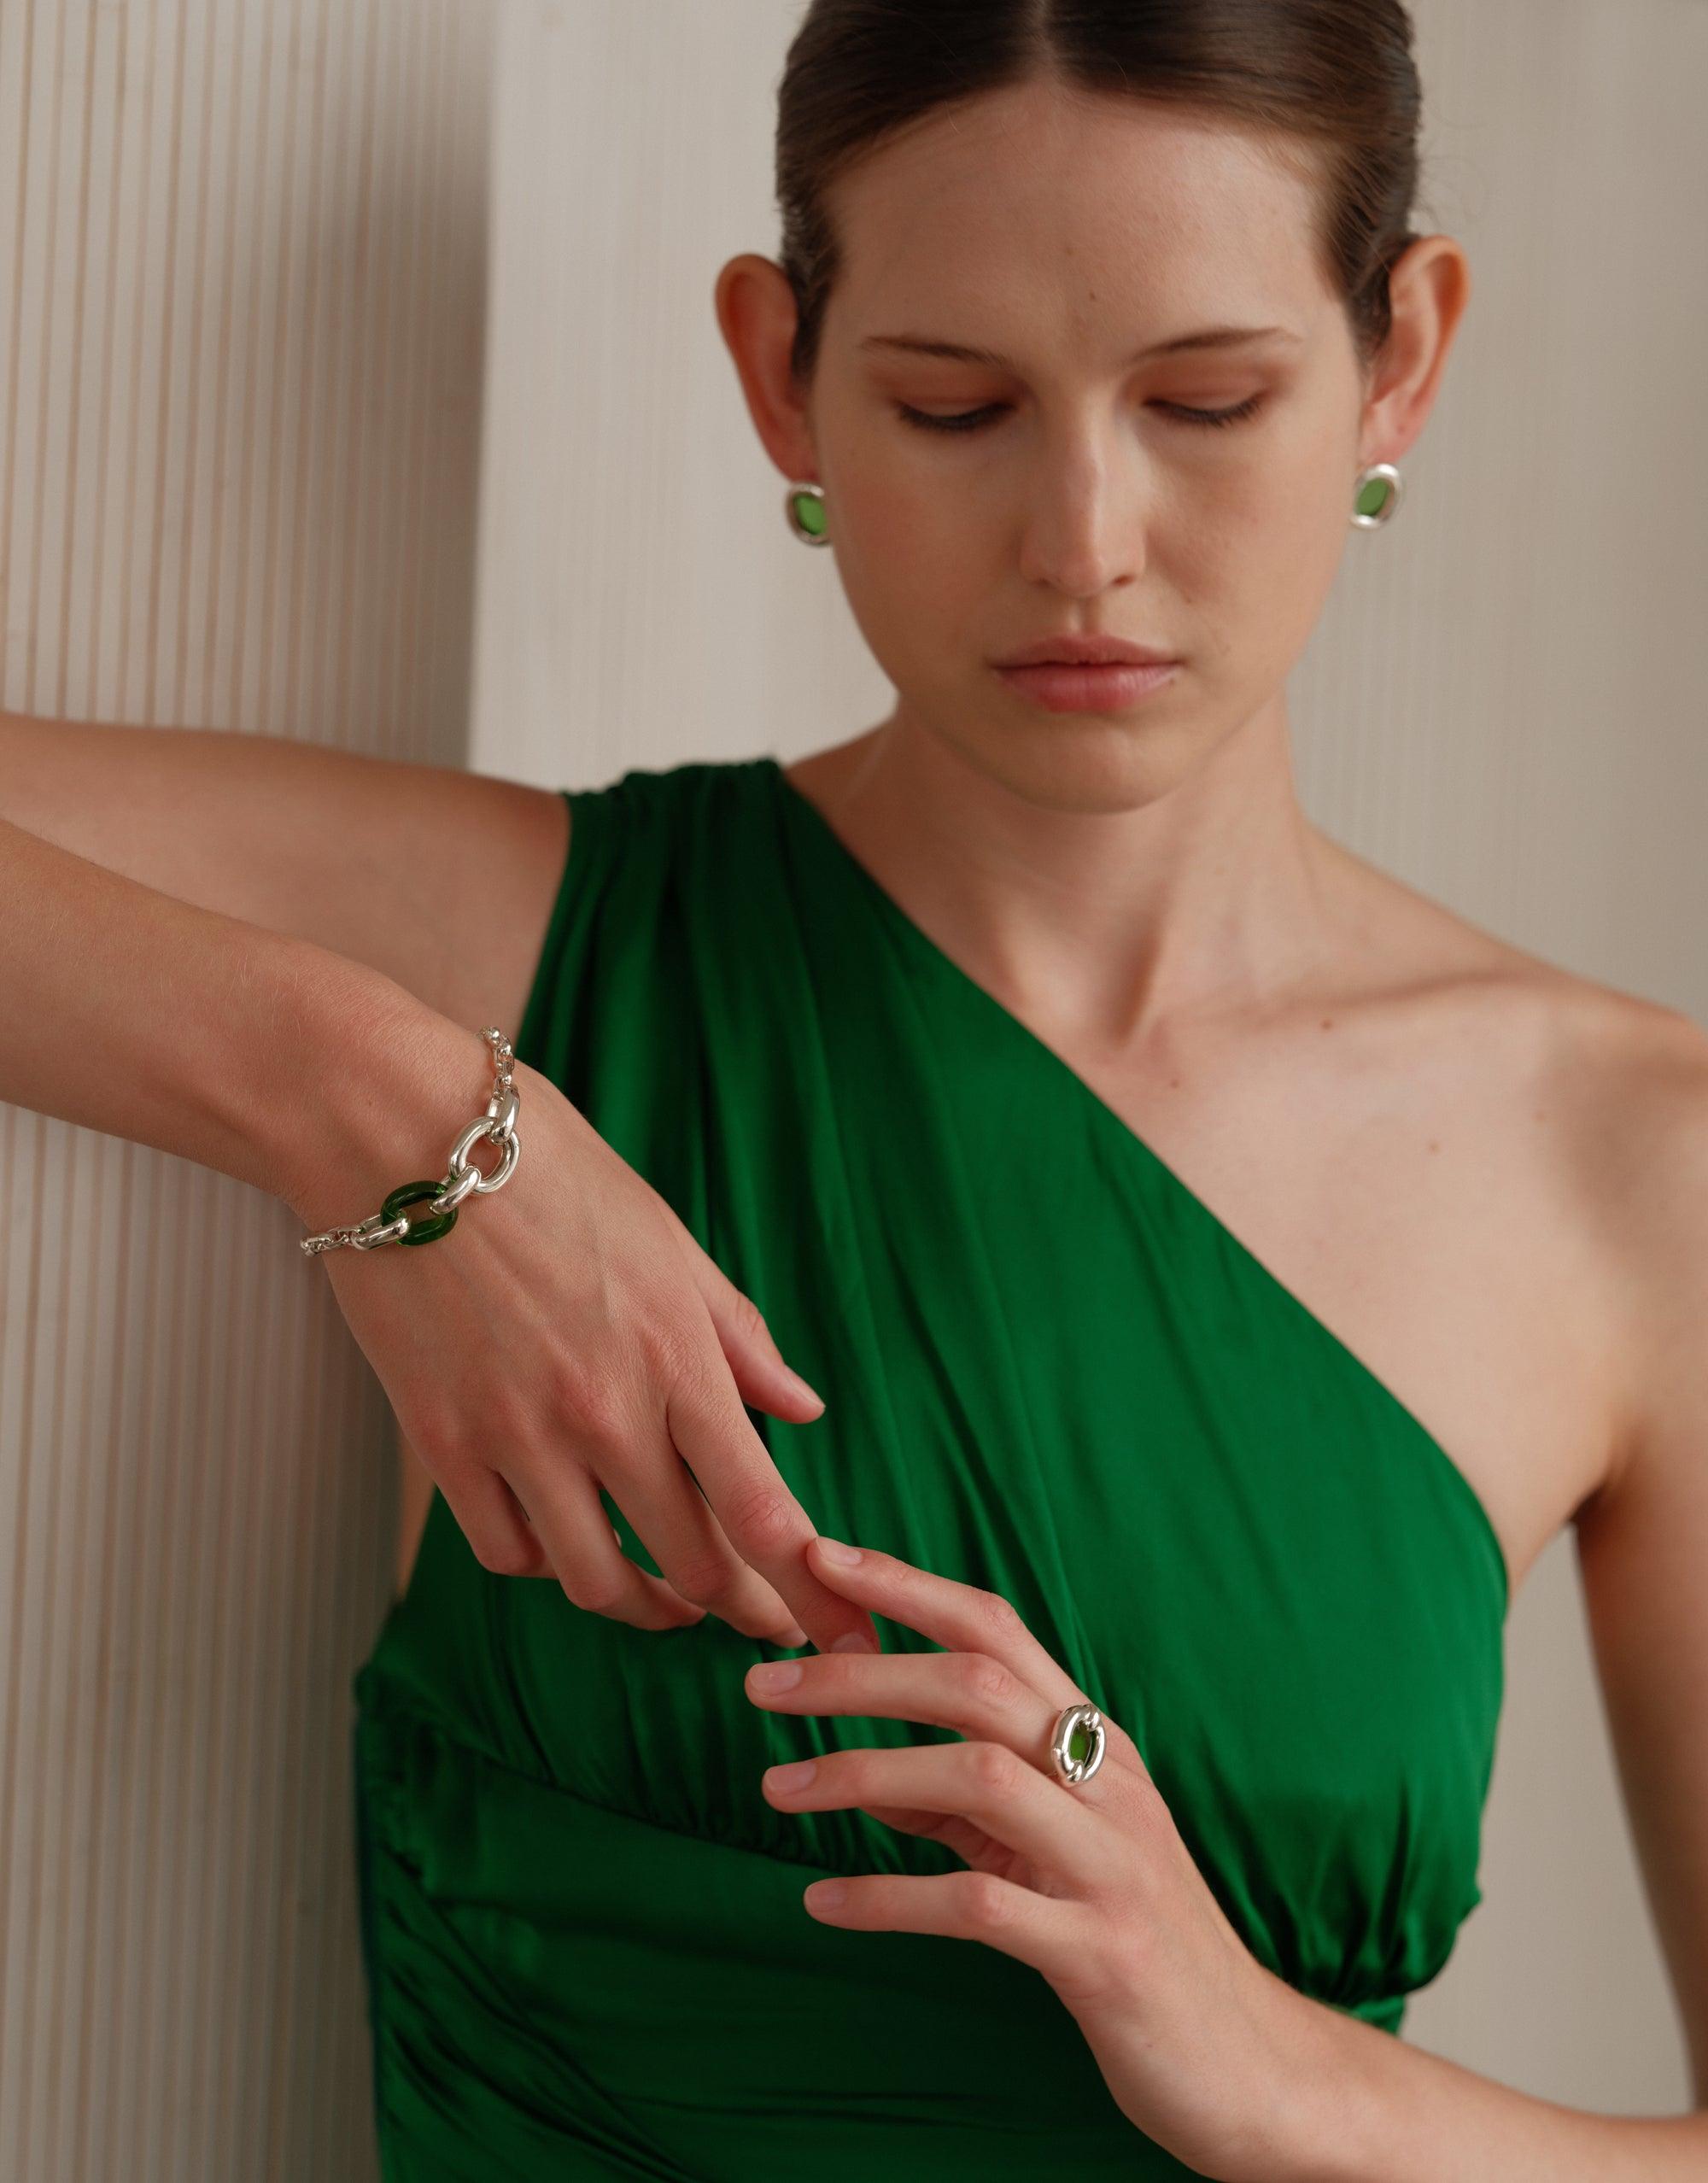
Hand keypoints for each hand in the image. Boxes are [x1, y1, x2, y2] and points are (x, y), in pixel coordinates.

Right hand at [288, 1042, 879, 1655]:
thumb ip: (738, 1336)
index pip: (761, 1509)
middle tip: (761, 1617)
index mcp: (675, 1354)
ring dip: (644, 1607)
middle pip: (691, 1563)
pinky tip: (569, 1544)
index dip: (810, 1588)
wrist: (397, 1134)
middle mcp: (602, 1411)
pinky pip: (506, 1551)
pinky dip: (547, 1564)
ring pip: (596, 1581)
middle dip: (740, 1607)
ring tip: (667, 1602)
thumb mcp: (667, 1239)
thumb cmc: (548, 1171)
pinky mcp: (440, 1444)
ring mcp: (515, 1436)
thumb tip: (802, 1411)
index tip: (839, 1629)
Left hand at [744, 1536, 1308, 2181]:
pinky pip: (979, 1906)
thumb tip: (858, 1767)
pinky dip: (890, 1896)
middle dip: (859, 1673)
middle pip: (975, 1685)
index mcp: (1096, 1742)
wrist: (1245, 2062)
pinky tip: (824, 1901)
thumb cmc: (1133, 1938)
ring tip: (776, 1789)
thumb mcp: (1046, 1850)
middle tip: (762, 1683)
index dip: (906, 1585)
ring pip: (977, 1776)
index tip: (818, 1557)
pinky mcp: (1100, 1951)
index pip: (996, 1628)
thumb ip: (960, 1802)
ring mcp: (1109, 1863)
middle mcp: (1108, 1782)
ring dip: (862, 1773)